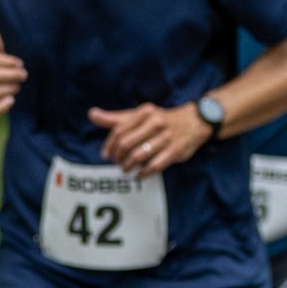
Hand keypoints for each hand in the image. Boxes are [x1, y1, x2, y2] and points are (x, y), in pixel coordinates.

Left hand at [91, 101, 207, 177]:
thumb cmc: (161, 120)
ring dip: (129, 166)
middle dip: (118, 157)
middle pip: (126, 144)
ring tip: (126, 169)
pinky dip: (143, 173)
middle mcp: (155, 123)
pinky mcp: (175, 151)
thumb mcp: (140, 115)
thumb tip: (92, 115)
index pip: (119, 130)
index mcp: (144, 112)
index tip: (106, 155)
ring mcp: (166, 137)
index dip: (110, 145)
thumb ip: (116, 118)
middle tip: (117, 163)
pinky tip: (139, 174)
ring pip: (139, 156)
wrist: (194, 122)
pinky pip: (154, 166)